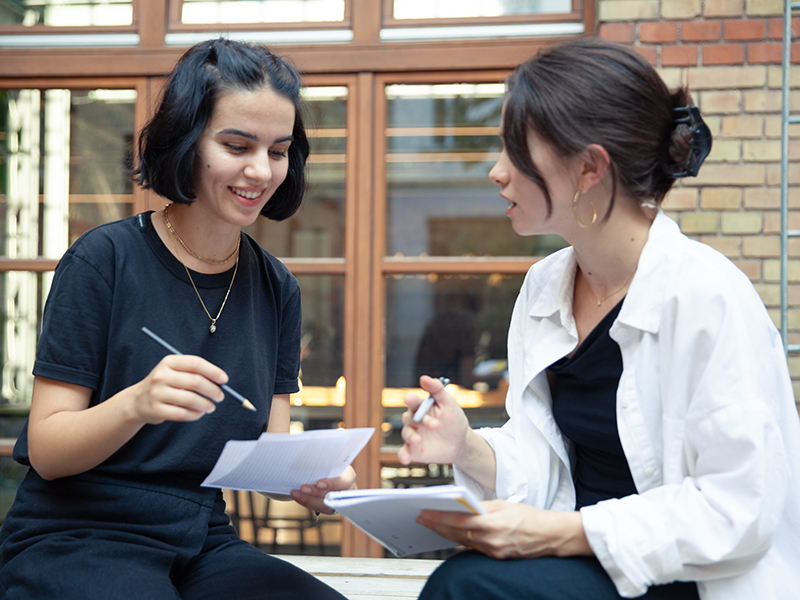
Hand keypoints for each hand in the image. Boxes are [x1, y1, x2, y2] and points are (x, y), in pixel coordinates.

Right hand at [128, 354, 226, 423]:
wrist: (137, 401)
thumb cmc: (164, 385)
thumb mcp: (174, 371)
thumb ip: (194, 372)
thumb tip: (221, 381)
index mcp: (169, 362)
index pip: (196, 364)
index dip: (213, 371)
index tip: (224, 380)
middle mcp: (161, 375)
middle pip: (195, 381)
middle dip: (213, 390)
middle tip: (220, 397)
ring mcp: (157, 393)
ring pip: (191, 399)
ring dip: (206, 404)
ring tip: (211, 407)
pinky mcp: (156, 410)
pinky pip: (182, 414)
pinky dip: (195, 414)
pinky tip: (199, 413)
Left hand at [290, 465, 356, 514]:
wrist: (329, 471)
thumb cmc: (329, 463)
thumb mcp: (331, 459)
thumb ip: (325, 461)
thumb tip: (314, 455)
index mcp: (349, 476)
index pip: (345, 482)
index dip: (332, 484)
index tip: (319, 483)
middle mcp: (347, 491)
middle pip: (332, 496)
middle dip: (316, 493)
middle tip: (302, 488)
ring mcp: (339, 502)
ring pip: (324, 505)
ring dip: (308, 499)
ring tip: (296, 493)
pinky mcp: (330, 508)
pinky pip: (318, 508)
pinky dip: (306, 502)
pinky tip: (297, 496)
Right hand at [397, 375, 470, 465]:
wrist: (460, 443)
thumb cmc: (454, 420)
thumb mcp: (449, 403)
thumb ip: (437, 390)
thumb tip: (424, 377)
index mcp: (421, 407)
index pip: (413, 402)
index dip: (412, 400)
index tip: (410, 399)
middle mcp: (414, 420)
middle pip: (409, 418)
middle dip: (420, 420)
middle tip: (436, 425)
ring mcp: (413, 435)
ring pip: (406, 433)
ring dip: (411, 436)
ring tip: (418, 440)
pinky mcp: (413, 450)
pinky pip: (404, 452)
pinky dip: (402, 455)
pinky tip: (405, 459)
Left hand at [416, 500, 592, 559]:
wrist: (551, 535)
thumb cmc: (530, 516)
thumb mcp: (504, 504)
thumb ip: (482, 506)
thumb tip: (461, 505)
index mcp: (492, 523)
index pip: (457, 521)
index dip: (438, 518)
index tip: (423, 512)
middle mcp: (491, 540)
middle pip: (455, 534)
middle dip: (436, 525)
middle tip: (420, 517)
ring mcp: (493, 551)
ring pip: (461, 542)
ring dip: (445, 533)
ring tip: (432, 524)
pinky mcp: (496, 557)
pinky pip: (473, 548)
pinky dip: (460, 540)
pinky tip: (451, 534)